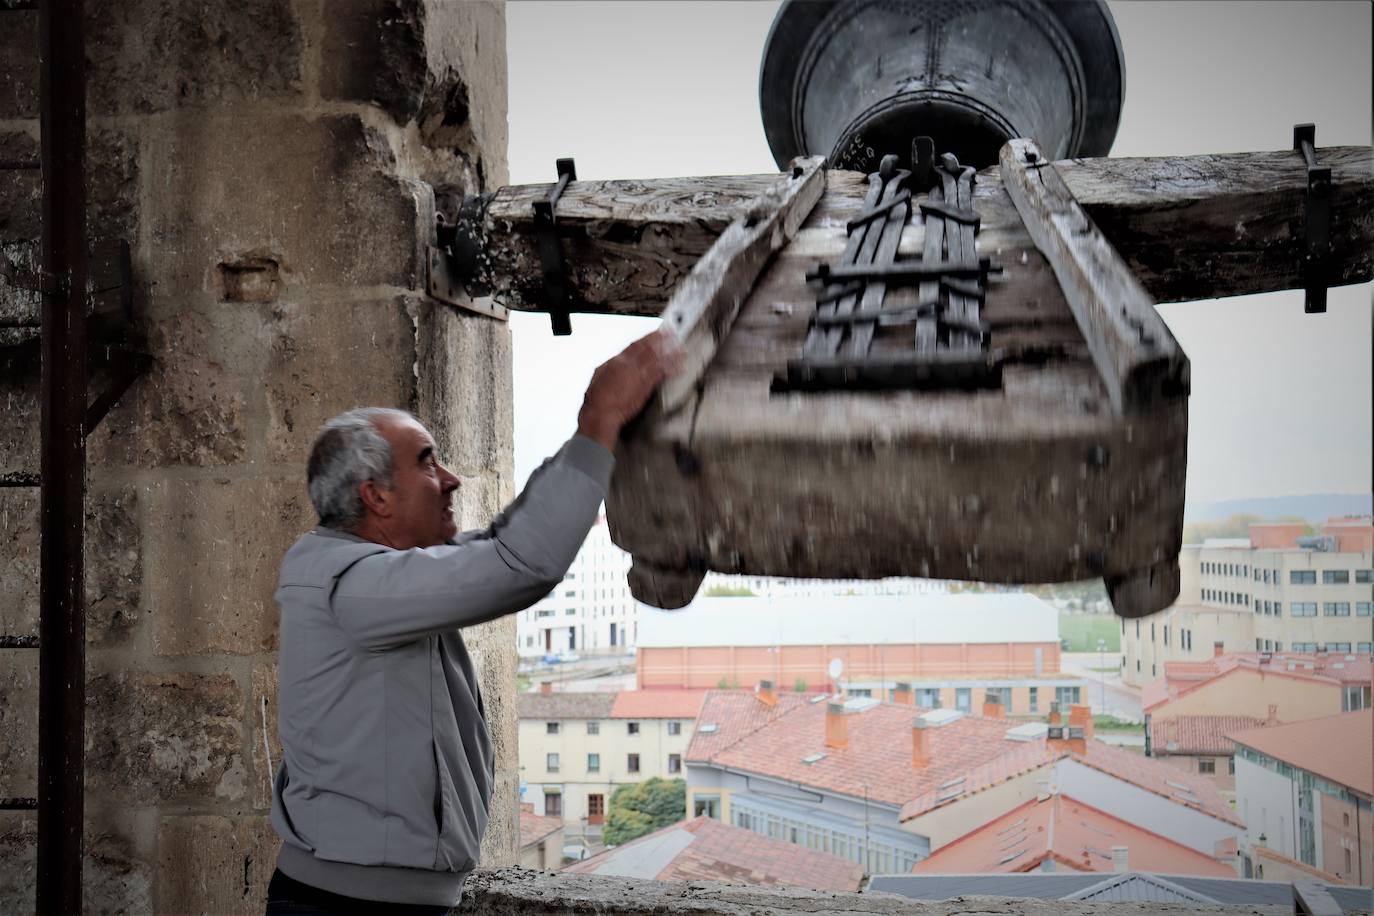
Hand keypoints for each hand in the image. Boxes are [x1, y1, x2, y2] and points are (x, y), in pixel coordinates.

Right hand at [577, 328, 683, 449]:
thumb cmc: (598, 397)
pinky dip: (672, 370)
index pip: (637, 344)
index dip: (649, 337)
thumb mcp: (599, 374)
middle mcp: (630, 365)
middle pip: (650, 348)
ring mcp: (639, 375)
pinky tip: (680, 367)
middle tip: (673, 333)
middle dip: (663, 339)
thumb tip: (617, 359)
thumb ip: (611, 364)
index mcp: (618, 360)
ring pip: (658, 360)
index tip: (657, 332)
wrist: (602, 413)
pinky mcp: (646, 387)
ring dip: (671, 353)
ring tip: (682, 348)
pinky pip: (662, 375)